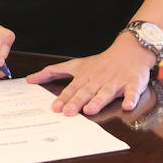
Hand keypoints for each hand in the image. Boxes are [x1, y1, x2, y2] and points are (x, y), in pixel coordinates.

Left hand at [25, 33, 155, 115]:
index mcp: (86, 76)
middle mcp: (99, 79)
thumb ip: (54, 72)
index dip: (64, 97)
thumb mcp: (76, 65)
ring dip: (99, 100)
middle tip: (68, 111)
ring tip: (91, 109)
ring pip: (106, 92)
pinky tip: (127, 105)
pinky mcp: (133, 83)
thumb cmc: (101, 62)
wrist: (130, 50)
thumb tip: (30, 79)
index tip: (55, 107)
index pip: (73, 88)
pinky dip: (130, 98)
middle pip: (87, 91)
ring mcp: (116, 81)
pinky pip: (132, 92)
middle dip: (77, 101)